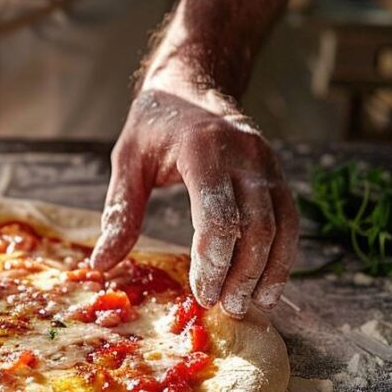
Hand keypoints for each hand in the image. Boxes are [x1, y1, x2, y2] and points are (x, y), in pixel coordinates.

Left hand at [90, 88, 297, 316]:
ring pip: (280, 226)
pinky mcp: (277, 173)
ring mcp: (266, 163)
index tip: (201, 294)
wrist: (194, 82)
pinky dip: (283, 255)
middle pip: (255, 227)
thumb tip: (102, 263)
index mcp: (203, 148)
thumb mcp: (127, 160)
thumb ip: (120, 212)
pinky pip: (289, 219)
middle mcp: (244, 155)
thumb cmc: (155, 123)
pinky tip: (270, 284)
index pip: (218, 215)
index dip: (213, 260)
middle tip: (226, 309)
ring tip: (250, 306)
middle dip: (242, 274)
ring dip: (268, 271)